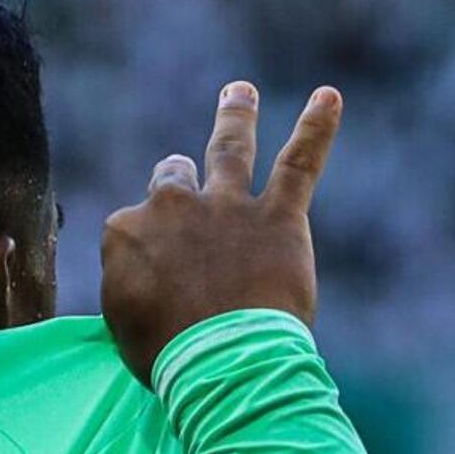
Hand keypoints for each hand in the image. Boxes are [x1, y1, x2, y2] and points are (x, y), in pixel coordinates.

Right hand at [99, 81, 340, 384]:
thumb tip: (147, 277)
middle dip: (181, 183)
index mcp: (126, 232)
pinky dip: (317, 129)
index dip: (149, 251)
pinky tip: (330, 98)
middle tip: (189, 191)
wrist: (222, 362)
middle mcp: (173, 206)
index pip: (134, 224)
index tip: (159, 283)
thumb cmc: (168, 356)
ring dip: (236, 115)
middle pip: (174, 178)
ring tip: (241, 91)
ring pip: (230, 148)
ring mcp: (227, 206)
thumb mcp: (124, 324)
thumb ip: (131, 285)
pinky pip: (299, 162)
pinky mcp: (278, 217)